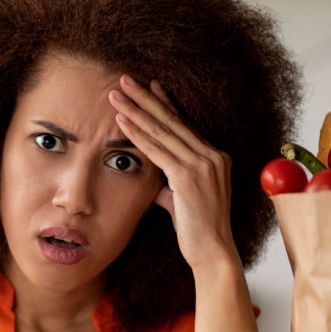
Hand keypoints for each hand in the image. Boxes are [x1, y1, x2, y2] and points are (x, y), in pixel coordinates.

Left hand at [108, 75, 239, 271]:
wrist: (213, 252)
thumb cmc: (197, 231)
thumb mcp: (182, 201)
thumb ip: (170, 186)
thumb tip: (156, 184)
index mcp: (215, 158)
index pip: (184, 124)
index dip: (165, 104)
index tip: (149, 85)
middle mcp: (212, 156)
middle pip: (172, 120)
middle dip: (145, 98)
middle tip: (125, 79)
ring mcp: (202, 165)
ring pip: (162, 130)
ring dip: (135, 110)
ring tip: (115, 94)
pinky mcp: (188, 177)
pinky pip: (157, 150)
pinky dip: (137, 134)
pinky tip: (121, 121)